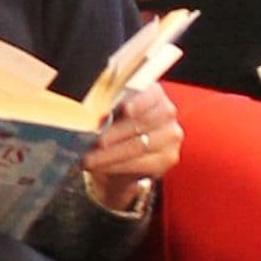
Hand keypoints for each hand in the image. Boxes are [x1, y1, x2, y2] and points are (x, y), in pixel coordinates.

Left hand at [84, 80, 182, 210]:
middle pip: (139, 124)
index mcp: (154, 93)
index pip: (148, 96)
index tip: (123, 110)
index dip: (136, 103)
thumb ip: (106, 109)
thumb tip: (90, 114)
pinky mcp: (168, 158)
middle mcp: (167, 112)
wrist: (125, 151)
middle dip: (111, 135)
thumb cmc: (116, 124)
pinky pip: (140, 164)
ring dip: (109, 155)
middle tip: (89, 142)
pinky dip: (116, 166)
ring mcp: (171, 136)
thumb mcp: (110, 111)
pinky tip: (100, 167)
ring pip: (138, 146)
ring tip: (88, 159)